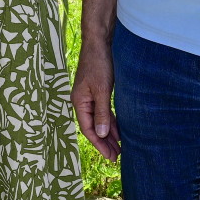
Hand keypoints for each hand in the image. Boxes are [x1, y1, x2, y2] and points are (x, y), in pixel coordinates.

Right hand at [71, 41, 120, 159]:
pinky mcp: (98, 91)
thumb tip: (102, 134)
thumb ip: (102, 113)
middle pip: (94, 126)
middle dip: (105, 142)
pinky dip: (111, 121)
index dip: (99, 144)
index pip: (88, 129)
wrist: (99, 42)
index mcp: (79, 102)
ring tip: (119, 148)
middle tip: (117, 157)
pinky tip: (119, 130)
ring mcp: (90, 96)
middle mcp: (82, 101)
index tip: (110, 156)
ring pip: (100, 120)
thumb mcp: (102, 90)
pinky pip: (104, 111)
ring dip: (109, 133)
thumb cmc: (99, 64)